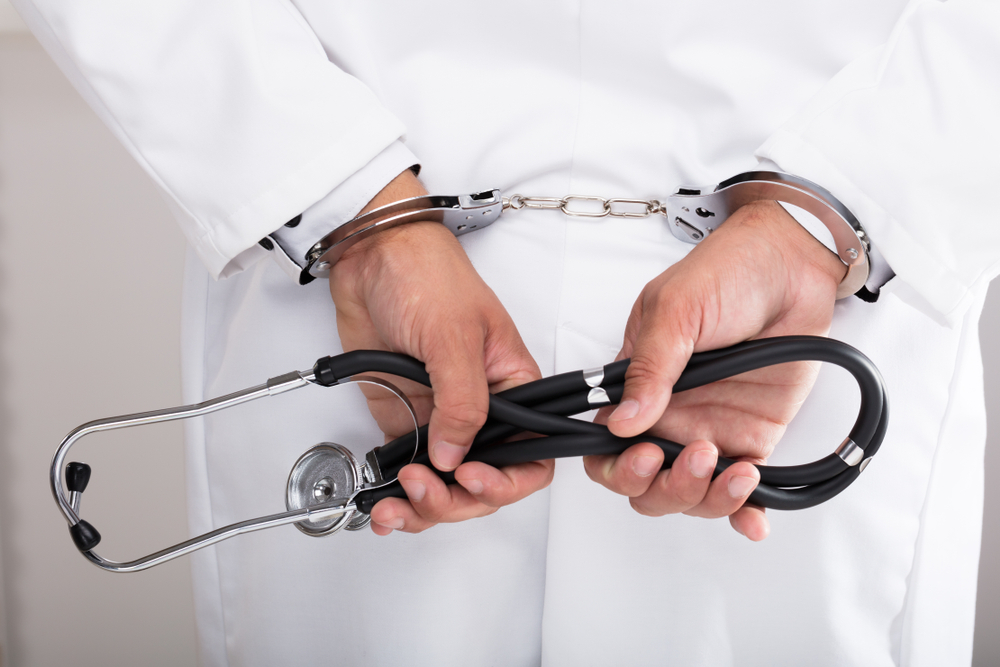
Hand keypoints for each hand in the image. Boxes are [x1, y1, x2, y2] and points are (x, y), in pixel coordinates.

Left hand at [329, 170, 551, 534]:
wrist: (370, 257)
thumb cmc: (427, 274)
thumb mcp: (453, 335)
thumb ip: (462, 401)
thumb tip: (454, 455)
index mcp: (514, 387)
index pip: (531, 454)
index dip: (507, 480)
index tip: (471, 477)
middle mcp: (483, 409)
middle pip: (485, 482)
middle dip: (456, 499)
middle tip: (424, 489)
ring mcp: (442, 418)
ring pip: (447, 486)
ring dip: (425, 507)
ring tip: (397, 502)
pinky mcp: (407, 421)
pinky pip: (410, 471)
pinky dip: (397, 497)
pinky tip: (384, 506)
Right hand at [583, 201, 845, 539]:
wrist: (793, 264)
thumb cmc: (727, 272)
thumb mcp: (676, 310)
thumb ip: (649, 368)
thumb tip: (624, 421)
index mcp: (637, 386)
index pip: (605, 448)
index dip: (617, 467)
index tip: (644, 455)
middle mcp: (669, 415)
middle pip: (646, 485)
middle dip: (664, 489)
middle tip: (695, 456)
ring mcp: (710, 428)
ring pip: (691, 496)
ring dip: (707, 499)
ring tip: (734, 468)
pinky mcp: (752, 436)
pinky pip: (741, 489)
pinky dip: (745, 513)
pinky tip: (753, 519)